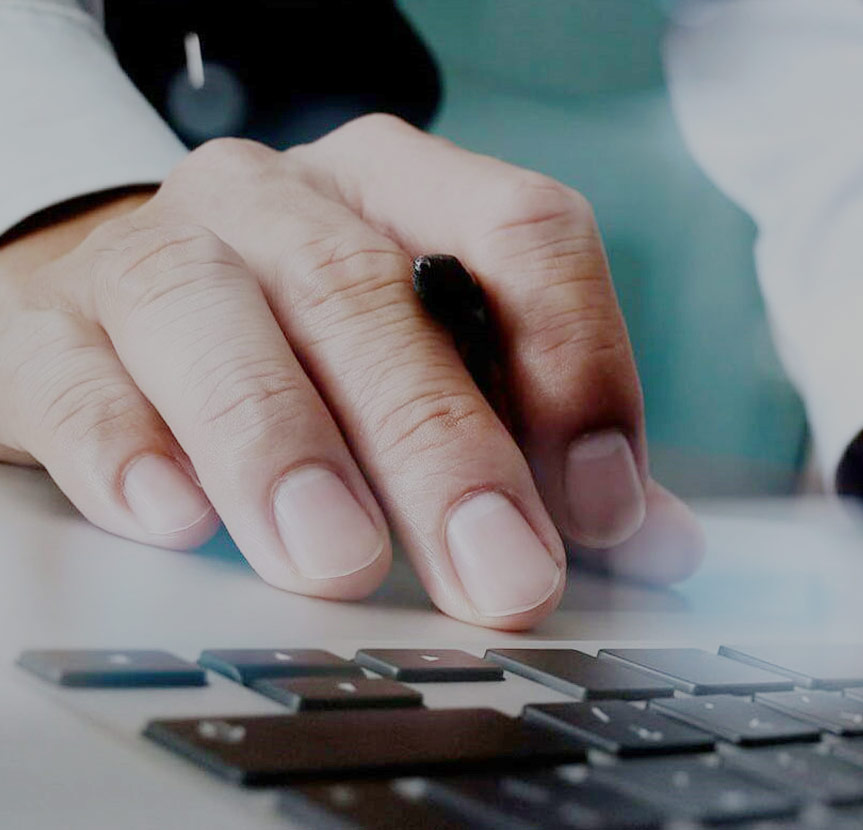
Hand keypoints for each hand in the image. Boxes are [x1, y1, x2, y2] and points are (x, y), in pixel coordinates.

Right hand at [0, 115, 701, 628]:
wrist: (98, 305)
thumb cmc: (301, 345)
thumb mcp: (433, 365)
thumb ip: (545, 446)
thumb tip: (656, 543)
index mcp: (408, 191)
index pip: (526, 233)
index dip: (580, 365)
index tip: (607, 503)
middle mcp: (285, 200)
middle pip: (374, 294)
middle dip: (448, 446)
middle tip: (502, 571)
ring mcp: (155, 250)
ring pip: (218, 321)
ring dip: (287, 447)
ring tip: (339, 559)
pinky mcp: (44, 328)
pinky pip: (80, 378)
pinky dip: (131, 448)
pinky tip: (176, 518)